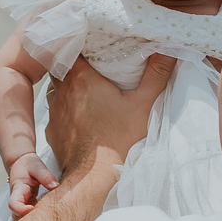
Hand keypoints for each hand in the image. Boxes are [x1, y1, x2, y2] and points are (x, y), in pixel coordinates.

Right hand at [8, 152, 59, 219]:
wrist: (21, 163)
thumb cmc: (28, 164)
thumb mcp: (37, 166)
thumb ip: (45, 176)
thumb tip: (55, 186)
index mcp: (18, 189)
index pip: (13, 204)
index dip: (21, 210)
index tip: (32, 208)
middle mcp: (18, 199)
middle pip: (17, 216)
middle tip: (44, 220)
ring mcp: (23, 203)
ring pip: (22, 218)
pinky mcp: (28, 204)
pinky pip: (29, 215)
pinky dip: (37, 218)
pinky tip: (47, 218)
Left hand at [45, 53, 174, 178]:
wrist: (93, 179)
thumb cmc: (119, 141)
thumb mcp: (144, 104)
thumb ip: (156, 73)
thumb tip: (169, 46)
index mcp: (82, 78)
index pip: (72, 47)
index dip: (80, 41)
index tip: (93, 41)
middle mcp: (63, 91)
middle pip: (63, 66)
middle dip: (76, 63)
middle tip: (93, 63)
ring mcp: (55, 112)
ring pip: (57, 88)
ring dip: (69, 86)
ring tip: (86, 89)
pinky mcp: (52, 131)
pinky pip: (56, 112)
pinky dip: (65, 109)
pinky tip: (80, 115)